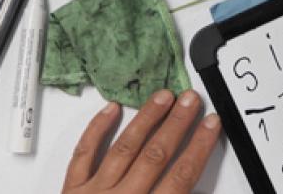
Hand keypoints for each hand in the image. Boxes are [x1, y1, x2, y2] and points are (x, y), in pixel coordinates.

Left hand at [63, 90, 221, 193]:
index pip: (181, 176)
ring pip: (124, 148)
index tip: (212, 124)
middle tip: (191, 100)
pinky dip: (97, 129)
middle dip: (177, 124)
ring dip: (146, 119)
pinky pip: (83, 154)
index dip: (199, 147)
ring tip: (162, 97)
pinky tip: (111, 110)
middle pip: (156, 155)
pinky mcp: (70, 193)